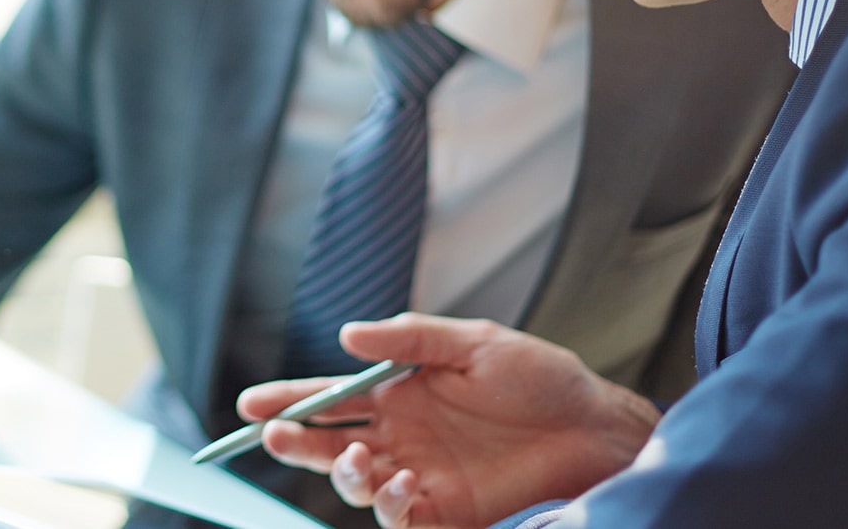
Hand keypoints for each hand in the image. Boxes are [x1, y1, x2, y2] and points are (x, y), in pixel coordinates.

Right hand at [239, 315, 658, 528]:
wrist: (596, 428)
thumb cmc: (541, 378)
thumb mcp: (474, 342)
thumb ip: (409, 339)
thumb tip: (346, 337)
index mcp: (400, 393)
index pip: (331, 397)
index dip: (289, 400)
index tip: (250, 403)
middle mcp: (403, 437)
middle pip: (329, 443)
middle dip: (294, 441)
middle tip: (272, 433)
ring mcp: (423, 475)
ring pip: (356, 484)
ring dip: (341, 475)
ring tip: (353, 461)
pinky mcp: (448, 511)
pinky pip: (400, 518)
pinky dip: (390, 505)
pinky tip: (402, 483)